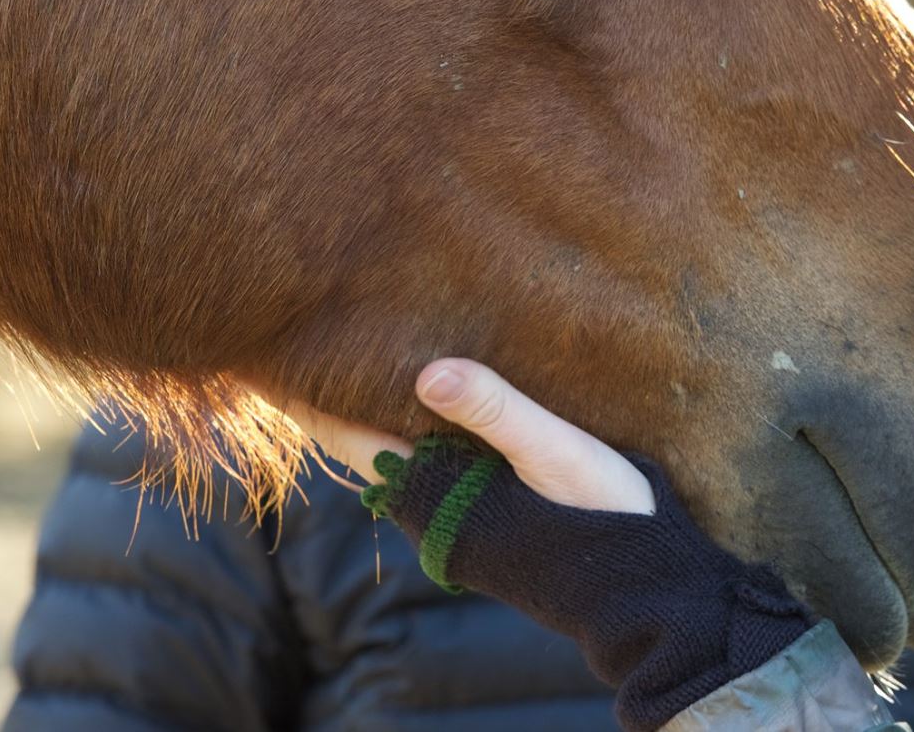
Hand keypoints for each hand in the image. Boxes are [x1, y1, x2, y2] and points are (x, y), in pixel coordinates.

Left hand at [285, 358, 653, 514]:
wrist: (643, 588)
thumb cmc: (602, 518)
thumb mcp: (556, 452)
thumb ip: (495, 412)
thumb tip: (427, 372)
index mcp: (438, 491)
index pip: (352, 437)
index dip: (311, 399)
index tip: (270, 356)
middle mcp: (435, 505)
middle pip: (366, 438)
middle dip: (338, 390)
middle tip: (310, 325)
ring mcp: (459, 509)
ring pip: (399, 447)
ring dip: (380, 401)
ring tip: (358, 341)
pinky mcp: (486, 508)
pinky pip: (432, 455)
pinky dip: (419, 418)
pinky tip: (432, 382)